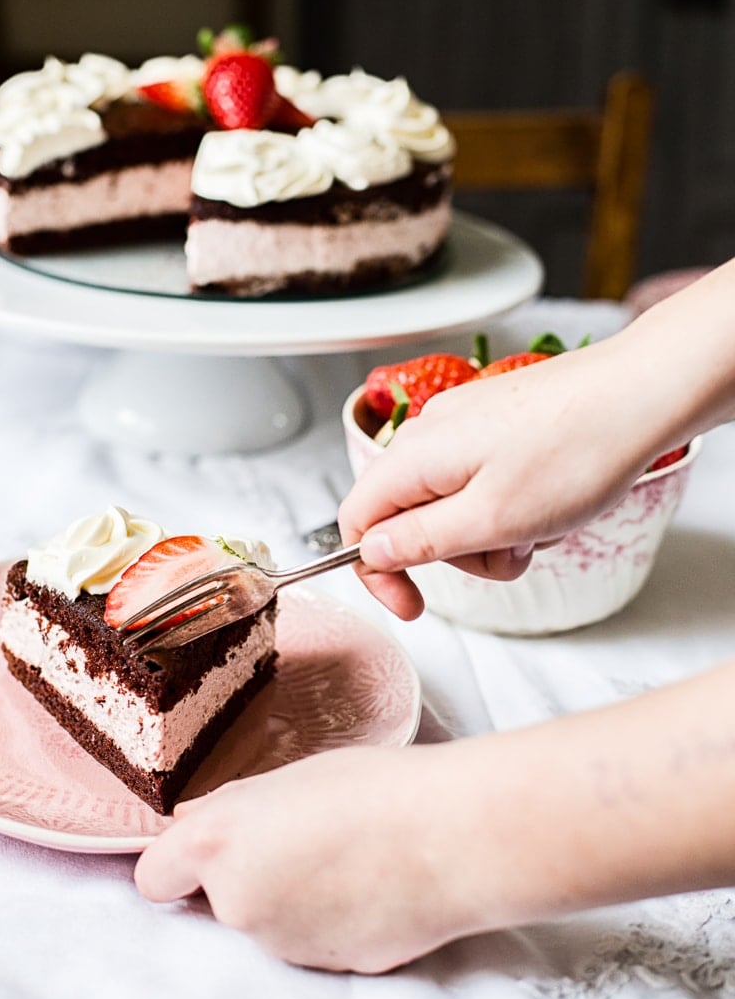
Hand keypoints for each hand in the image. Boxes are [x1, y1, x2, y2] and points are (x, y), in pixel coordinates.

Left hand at [135, 744, 467, 973]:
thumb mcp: (290, 775)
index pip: (154, 876)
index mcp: (219, 846)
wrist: (450, 836)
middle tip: (302, 837)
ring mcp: (283, 945)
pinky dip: (331, 920)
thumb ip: (232, 807)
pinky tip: (370, 886)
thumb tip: (195, 822)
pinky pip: (314, 940)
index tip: (204, 849)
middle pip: (218, 899)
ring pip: (269, 921)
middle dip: (247, 874)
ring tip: (347, 856)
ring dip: (292, 898)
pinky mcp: (329, 969)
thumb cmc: (373, 787)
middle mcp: (237, 905)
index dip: (176, 863)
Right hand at [339, 340, 657, 618]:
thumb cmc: (574, 453)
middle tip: (506, 556)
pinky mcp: (499, 423)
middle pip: (408, 515)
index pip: (358, 519)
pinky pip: (483, 482)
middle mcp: (431, 432)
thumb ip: (420, 542)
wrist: (641, 394)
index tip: (412, 604)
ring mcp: (467, 424)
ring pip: (451, 503)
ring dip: (489, 534)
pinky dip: (509, 507)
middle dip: (454, 553)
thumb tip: (372, 551)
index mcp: (415, 455)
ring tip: (538, 529)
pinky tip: (550, 506)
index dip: (376, 572)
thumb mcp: (489, 521)